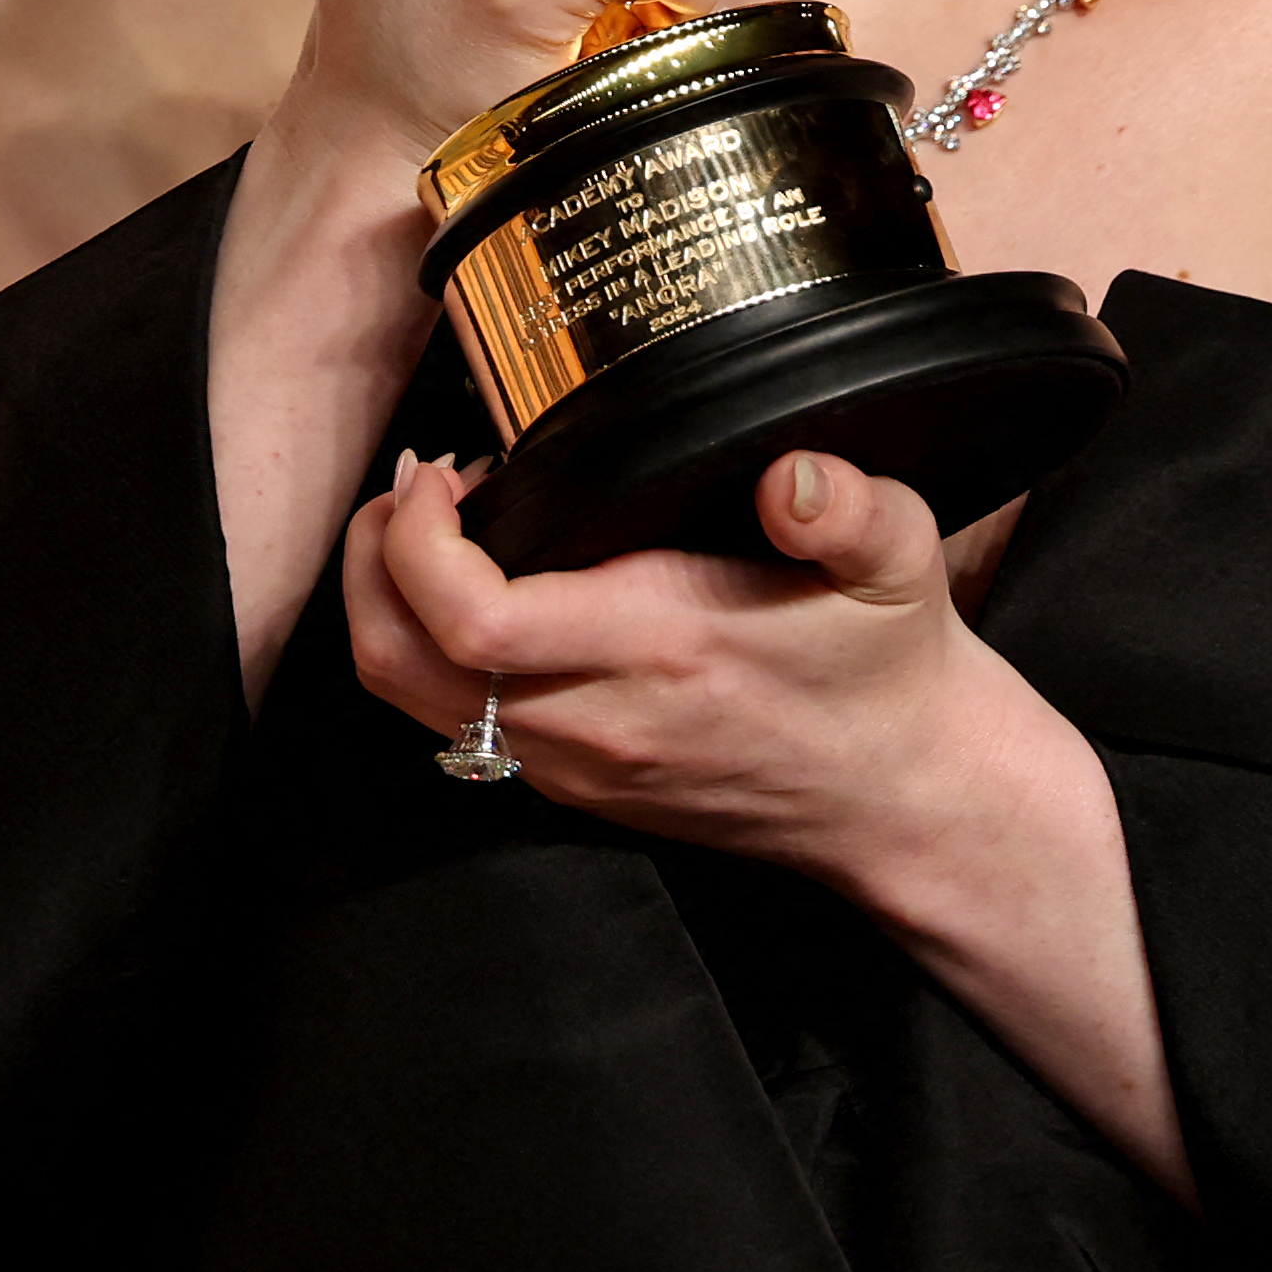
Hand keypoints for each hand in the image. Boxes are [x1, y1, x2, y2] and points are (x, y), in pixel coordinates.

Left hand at [341, 447, 1012, 882]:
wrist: (900, 797)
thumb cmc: (886, 672)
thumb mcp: (897, 562)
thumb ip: (849, 506)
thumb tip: (796, 476)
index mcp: (660, 648)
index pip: (474, 617)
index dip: (418, 540)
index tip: (440, 474)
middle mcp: (597, 718)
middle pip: (399, 665)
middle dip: (370, 563)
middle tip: (408, 491)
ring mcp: (576, 763)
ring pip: (411, 703)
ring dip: (388, 609)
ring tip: (427, 530)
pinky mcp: (573, 785)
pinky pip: (454, 724)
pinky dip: (429, 652)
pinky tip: (477, 590)